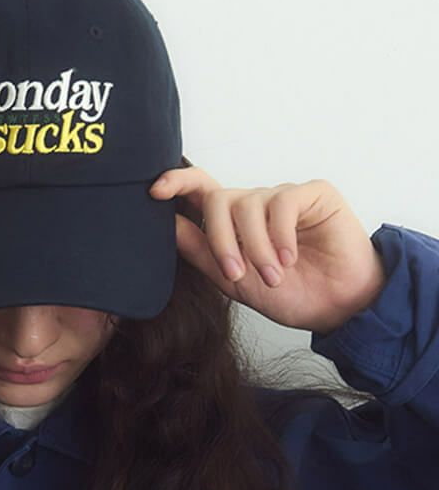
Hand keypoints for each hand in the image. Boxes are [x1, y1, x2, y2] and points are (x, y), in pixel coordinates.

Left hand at [147, 166, 386, 333]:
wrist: (334, 307)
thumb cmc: (286, 293)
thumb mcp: (231, 279)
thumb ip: (199, 250)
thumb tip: (166, 226)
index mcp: (231, 222)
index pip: (199, 188)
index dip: (176, 182)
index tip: (154, 191)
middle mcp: (254, 204)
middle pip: (218, 199)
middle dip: (221, 240)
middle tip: (237, 274)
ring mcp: (283, 196)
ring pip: (248, 205)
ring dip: (256, 248)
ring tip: (272, 277)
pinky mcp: (313, 194)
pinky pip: (282, 203)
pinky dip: (281, 237)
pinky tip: (290, 259)